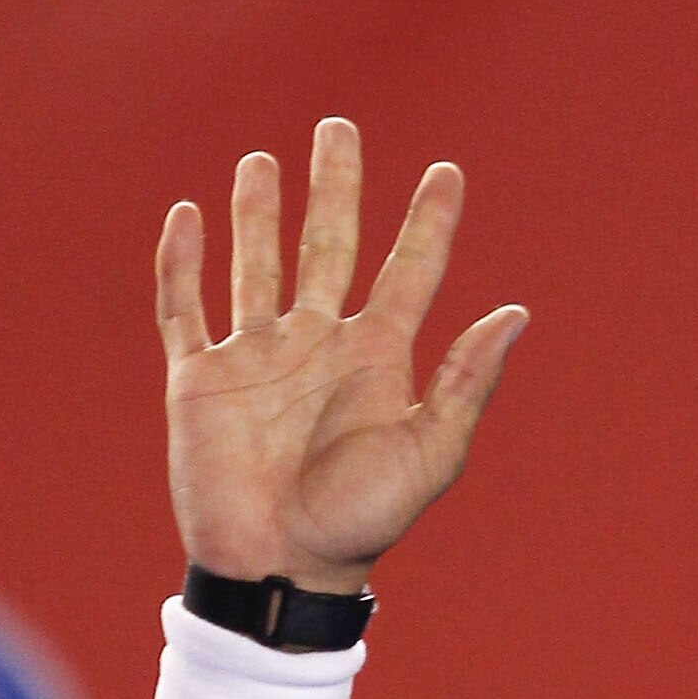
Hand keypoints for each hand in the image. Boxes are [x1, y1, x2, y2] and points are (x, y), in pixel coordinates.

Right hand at [154, 119, 527, 593]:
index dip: (430, 223)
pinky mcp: (200, 380)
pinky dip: (182, 263)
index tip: (448, 173)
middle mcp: (317, 347)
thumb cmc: (358, 524)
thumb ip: (464, 383)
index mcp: (375, 361)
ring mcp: (257, 359)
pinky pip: (185, 309)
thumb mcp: (428, 455)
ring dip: (259, 213)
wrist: (280, 569)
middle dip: (335, 187)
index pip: (409, 272)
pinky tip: (188, 218)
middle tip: (339, 128)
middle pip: (329, 245)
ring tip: (263, 161)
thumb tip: (516, 314)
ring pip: (257, 263)